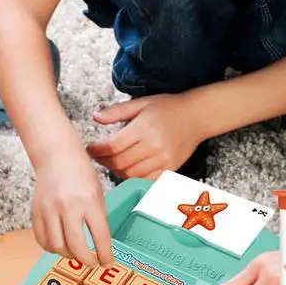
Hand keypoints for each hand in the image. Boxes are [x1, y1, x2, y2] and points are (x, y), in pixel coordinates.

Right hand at [31, 149, 112, 267]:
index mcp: (88, 200)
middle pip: (75, 245)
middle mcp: (67, 206)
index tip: (107, 262)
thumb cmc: (81, 173)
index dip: (105, 253)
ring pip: (56, 246)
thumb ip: (98, 217)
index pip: (99, 235)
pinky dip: (51, 247)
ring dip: (67, 254)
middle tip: (91, 262)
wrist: (57, 156)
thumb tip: (99, 244)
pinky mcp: (35, 211)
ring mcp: (49, 209)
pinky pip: (41, 238)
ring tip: (74, 252)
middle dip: (85, 260)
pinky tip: (59, 245)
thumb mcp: (97, 193)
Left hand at [87, 94, 202, 179]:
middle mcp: (154, 146)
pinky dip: (132, 178)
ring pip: (131, 174)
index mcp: (144, 128)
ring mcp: (163, 160)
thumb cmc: (168, 108)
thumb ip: (117, 111)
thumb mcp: (141, 103)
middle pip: (120, 162)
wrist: (196, 117)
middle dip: (103, 161)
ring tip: (110, 161)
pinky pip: (145, 181)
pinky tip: (126, 169)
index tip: (90, 148)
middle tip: (97, 156)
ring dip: (116, 170)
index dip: (97, 150)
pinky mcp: (169, 169)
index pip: (113, 146)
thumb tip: (96, 117)